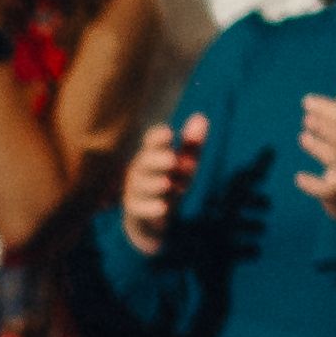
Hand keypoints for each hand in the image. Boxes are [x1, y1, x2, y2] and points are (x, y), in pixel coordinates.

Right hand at [120, 110, 208, 245]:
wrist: (152, 219)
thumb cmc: (169, 184)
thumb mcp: (183, 166)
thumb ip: (191, 145)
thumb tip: (201, 117)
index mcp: (152, 155)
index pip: (152, 142)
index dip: (158, 138)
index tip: (168, 133)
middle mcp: (140, 170)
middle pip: (145, 163)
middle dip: (157, 161)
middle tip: (172, 160)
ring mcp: (134, 190)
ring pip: (141, 185)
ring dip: (154, 184)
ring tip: (167, 183)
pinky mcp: (133, 210)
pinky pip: (138, 208)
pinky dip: (150, 208)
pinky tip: (163, 208)